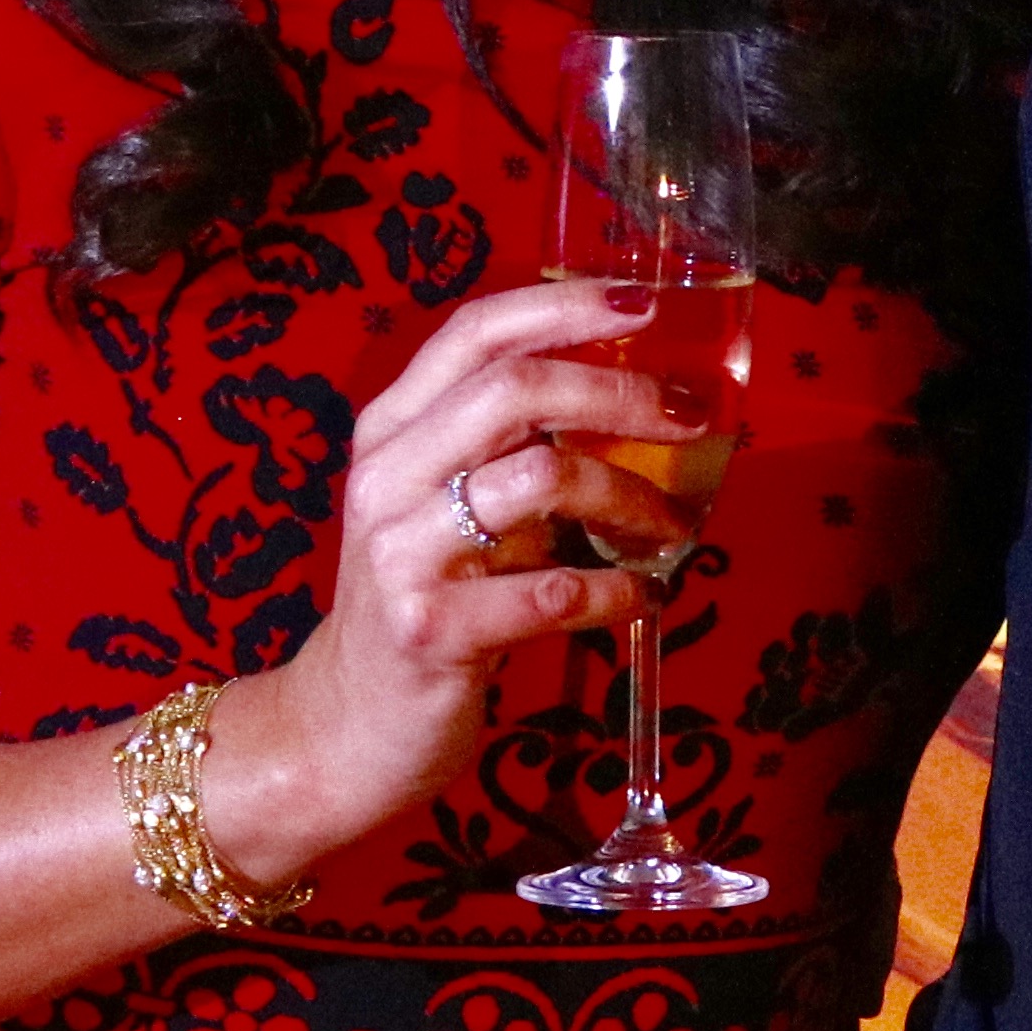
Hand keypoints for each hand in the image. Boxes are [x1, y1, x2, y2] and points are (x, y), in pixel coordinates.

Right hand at [211, 277, 699, 877]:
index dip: (562, 307)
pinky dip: (617, 591)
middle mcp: (386, 478)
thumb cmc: (419, 601)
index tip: (642, 305)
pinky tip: (644, 597)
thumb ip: (499, 448)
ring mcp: (401, 556)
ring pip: (540, 478)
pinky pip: (553, 593)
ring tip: (670, 525)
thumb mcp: (436, 505)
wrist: (343, 725)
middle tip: (687, 414)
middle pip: (515, 390)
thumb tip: (626, 398)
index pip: (474, 333)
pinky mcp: (432, 632)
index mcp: (389, 431)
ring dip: (630, 496)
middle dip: (618, 391)